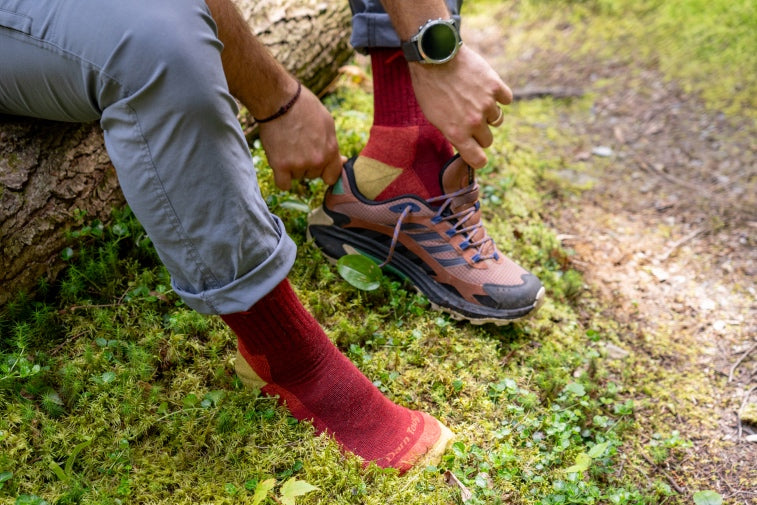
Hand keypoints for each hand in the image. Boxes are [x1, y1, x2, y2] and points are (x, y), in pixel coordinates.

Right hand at [258, 86, 344, 189]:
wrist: (279, 99)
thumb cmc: (304, 107)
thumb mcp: (327, 123)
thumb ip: (333, 146)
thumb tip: (342, 161)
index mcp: (331, 151)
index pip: (332, 176)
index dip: (324, 170)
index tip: (316, 162)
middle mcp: (317, 161)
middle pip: (312, 175)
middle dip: (306, 164)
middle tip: (298, 144)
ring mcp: (298, 164)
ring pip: (297, 177)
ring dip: (292, 168)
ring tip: (287, 146)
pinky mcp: (280, 166)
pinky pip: (283, 185)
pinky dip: (281, 178)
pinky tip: (280, 164)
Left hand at [408, 45, 512, 168]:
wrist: (435, 56)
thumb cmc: (429, 87)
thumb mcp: (433, 116)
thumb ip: (452, 132)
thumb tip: (466, 142)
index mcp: (457, 133)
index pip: (478, 160)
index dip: (477, 158)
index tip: (476, 153)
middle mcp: (474, 122)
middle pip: (488, 140)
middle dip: (480, 133)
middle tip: (470, 119)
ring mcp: (486, 104)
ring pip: (497, 119)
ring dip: (488, 113)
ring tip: (474, 98)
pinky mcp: (495, 86)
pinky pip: (506, 100)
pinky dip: (499, 96)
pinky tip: (486, 89)